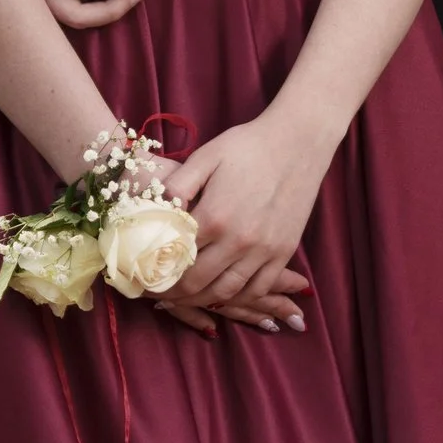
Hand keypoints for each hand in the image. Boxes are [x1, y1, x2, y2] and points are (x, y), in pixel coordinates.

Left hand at [155, 111, 331, 337]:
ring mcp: (264, 250)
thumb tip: (154, 211)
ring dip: (202, 302)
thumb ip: (177, 186)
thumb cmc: (248, 145)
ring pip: (226, 292)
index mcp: (214, 216)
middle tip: (158, 294)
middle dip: (173, 294)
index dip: (155, 271)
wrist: (298, 141)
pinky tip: (224, 296)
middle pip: (197, 283)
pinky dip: (238, 299)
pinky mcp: (283, 252)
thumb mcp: (206, 156)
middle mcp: (239, 240)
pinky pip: (259, 289)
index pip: (175, 257)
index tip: (143, 277)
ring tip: (185, 300)